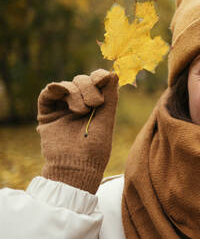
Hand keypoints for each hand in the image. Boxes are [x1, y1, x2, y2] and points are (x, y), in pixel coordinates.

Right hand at [37, 69, 117, 193]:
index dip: (99, 76)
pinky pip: (47, 93)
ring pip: (68, 85)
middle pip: (82, 80)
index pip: (97, 81)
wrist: (77, 166)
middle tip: (95, 104)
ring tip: (82, 110)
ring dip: (76, 93)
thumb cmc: (96, 147)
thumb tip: (114, 73)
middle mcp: (80, 103)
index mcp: (96, 104)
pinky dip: (55, 88)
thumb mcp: (107, 119)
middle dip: (90, 88)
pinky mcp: (47, 113)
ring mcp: (63, 107)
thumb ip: (111, 96)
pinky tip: (60, 90)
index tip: (104, 77)